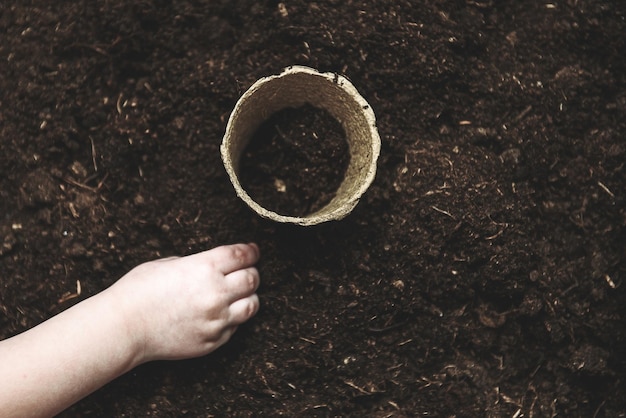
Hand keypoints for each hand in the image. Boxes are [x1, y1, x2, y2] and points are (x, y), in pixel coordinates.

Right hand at [109, 243, 260, 362]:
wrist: (124, 327)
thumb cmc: (139, 290)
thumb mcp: (169, 263)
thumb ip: (197, 263)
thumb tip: (215, 265)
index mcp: (205, 267)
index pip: (243, 255)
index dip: (252, 252)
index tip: (254, 251)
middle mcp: (216, 293)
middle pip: (252, 279)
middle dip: (252, 273)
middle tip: (247, 272)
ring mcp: (216, 319)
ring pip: (251, 305)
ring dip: (249, 297)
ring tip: (240, 295)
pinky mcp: (213, 340)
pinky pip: (234, 327)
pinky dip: (231, 319)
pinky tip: (219, 315)